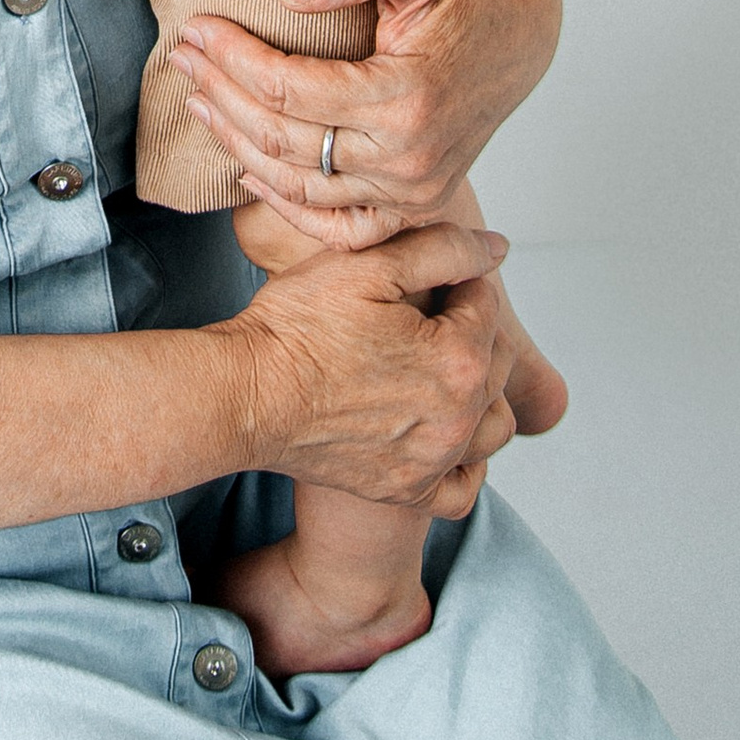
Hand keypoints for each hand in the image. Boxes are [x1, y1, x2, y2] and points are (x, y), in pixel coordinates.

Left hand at [176, 0, 568, 443]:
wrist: (525, 33)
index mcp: (407, 96)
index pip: (289, 89)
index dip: (232, 58)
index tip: (194, 27)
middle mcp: (410, 158)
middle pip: (283, 140)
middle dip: (221, 93)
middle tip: (182, 56)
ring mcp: (414, 191)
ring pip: (299, 185)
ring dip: (238, 144)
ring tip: (199, 99)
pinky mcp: (417, 205)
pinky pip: (341, 228)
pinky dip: (289, 207)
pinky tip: (249, 171)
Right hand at [232, 214, 515, 510]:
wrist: (243, 396)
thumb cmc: (296, 329)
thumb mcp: (368, 266)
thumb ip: (443, 250)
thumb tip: (495, 249)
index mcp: (458, 360)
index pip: (486, 303)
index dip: (454, 280)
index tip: (416, 280)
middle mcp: (458, 419)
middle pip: (495, 362)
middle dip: (468, 330)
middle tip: (417, 316)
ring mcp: (434, 462)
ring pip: (492, 425)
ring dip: (479, 393)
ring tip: (435, 369)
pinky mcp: (408, 490)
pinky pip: (465, 486)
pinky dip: (465, 462)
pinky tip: (441, 435)